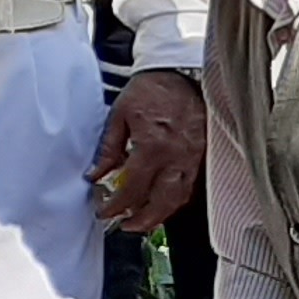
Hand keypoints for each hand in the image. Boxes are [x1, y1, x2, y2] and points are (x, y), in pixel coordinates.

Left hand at [89, 70, 207, 233]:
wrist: (180, 72)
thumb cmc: (149, 90)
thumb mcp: (119, 115)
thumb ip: (108, 149)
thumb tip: (96, 174)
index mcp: (153, 147)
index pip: (133, 189)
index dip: (117, 206)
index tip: (105, 212)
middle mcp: (176, 156)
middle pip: (162, 202)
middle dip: (142, 220)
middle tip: (125, 226)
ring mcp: (193, 157)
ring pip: (180, 197)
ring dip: (160, 214)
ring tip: (142, 220)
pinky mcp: (202, 154)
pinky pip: (190, 185)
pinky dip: (175, 198)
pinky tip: (162, 200)